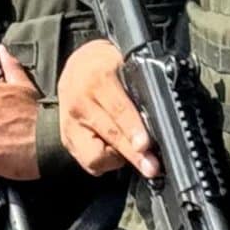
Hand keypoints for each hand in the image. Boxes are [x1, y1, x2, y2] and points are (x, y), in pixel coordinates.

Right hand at [58, 39, 149, 179]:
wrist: (76, 66)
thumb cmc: (106, 65)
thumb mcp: (125, 62)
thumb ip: (141, 85)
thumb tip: (162, 115)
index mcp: (97, 80)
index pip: (118, 110)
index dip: (133, 130)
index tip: (144, 145)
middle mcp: (80, 104)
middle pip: (109, 136)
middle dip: (132, 154)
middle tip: (151, 167)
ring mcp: (70, 124)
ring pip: (94, 156)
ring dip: (117, 159)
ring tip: (131, 150)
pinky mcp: (67, 139)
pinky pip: (88, 162)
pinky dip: (105, 161)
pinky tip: (114, 149)